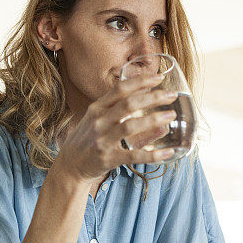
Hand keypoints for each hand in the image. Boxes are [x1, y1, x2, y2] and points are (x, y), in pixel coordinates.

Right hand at [53, 73, 178, 181]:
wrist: (70, 165)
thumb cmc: (88, 140)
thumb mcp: (98, 120)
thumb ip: (122, 112)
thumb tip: (151, 103)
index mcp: (97, 108)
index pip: (120, 89)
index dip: (141, 81)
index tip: (159, 77)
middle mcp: (99, 122)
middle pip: (128, 104)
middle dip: (152, 97)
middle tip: (172, 95)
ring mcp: (103, 140)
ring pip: (131, 126)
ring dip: (153, 119)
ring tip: (171, 115)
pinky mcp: (109, 159)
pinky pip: (134, 155)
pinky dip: (153, 155)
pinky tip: (168, 152)